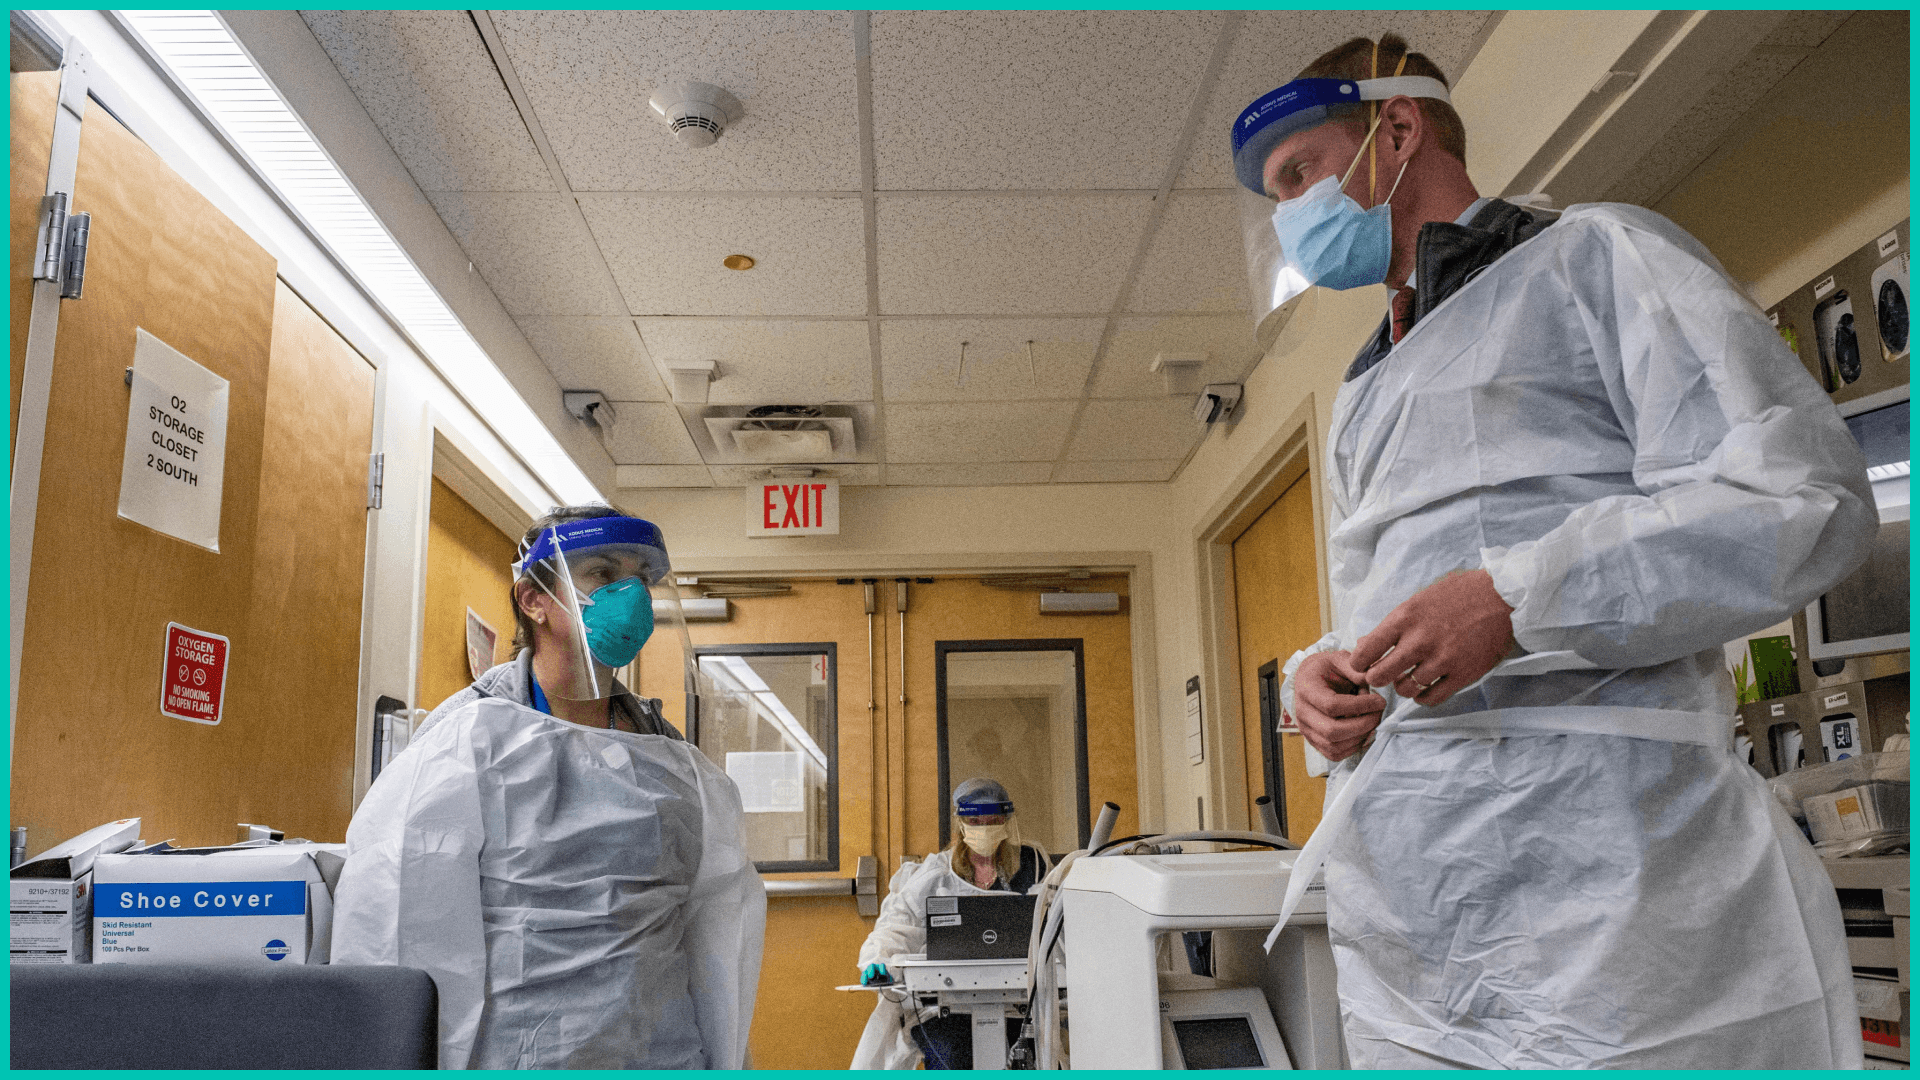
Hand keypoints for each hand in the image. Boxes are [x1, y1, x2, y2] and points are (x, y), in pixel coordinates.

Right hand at [861, 962, 891, 986]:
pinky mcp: (864, 977)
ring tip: (866, 980)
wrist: (882, 986)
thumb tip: (888, 982)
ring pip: (865, 971)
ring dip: (865, 975)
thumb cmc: (886, 982)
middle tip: (871, 976)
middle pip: (871, 966)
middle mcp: (874, 968)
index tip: (883, 974)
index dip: (882, 969)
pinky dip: (863, 980)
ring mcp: (868, 972)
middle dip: (871, 971)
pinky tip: (864, 983)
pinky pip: (862, 978)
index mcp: (881, 968)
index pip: (881, 966)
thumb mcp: (889, 981)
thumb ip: (889, 981)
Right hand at [1291, 650, 1385, 760]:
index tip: (1380, 700)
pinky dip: (1353, 747)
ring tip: (1371, 721)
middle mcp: (1302, 713)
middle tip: (1378, 714)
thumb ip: (1356, 669)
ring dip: (1360, 737)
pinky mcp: (1314, 741)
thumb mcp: (1340, 659)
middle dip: (1363, 725)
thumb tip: (1373, 680)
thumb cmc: (1327, 669)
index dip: (1360, 706)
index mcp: (1306, 689)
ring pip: (1334, 746)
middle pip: (1332, 731)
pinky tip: (1363, 732)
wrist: (1311, 679)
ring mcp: (1306, 730)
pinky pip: (1334, 754)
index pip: (1332, 706)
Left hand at [1352, 570, 1513, 706]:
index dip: (1358, 662)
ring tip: (1408, 677)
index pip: (1365, 650)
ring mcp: (1442, 659)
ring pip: (1405, 689)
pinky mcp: (1463, 674)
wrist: (1502, 596)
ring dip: (1403, 686)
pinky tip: (1425, 687)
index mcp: (1405, 618)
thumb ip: (1392, 625)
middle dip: (1376, 678)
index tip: (1362, 665)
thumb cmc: (1458, 594)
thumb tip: (1363, 644)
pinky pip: (1432, 698)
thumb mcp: (1418, 600)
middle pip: (1380, 675)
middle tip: (1382, 675)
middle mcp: (1420, 640)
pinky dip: (1423, 697)